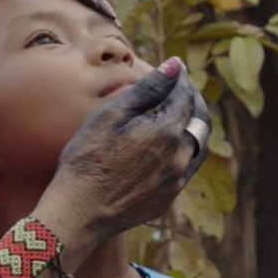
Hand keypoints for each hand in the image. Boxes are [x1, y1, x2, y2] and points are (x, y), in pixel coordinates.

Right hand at [35, 57, 209, 251]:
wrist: (78, 212)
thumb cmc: (87, 158)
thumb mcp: (112, 115)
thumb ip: (148, 89)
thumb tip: (175, 66)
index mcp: (168, 132)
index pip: (185, 97)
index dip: (181, 80)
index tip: (176, 69)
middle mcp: (180, 157)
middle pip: (199, 121)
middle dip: (193, 100)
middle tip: (183, 88)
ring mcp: (176, 182)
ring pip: (197, 147)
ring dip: (192, 127)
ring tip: (179, 115)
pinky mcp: (167, 199)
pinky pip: (185, 170)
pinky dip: (183, 151)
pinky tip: (168, 147)